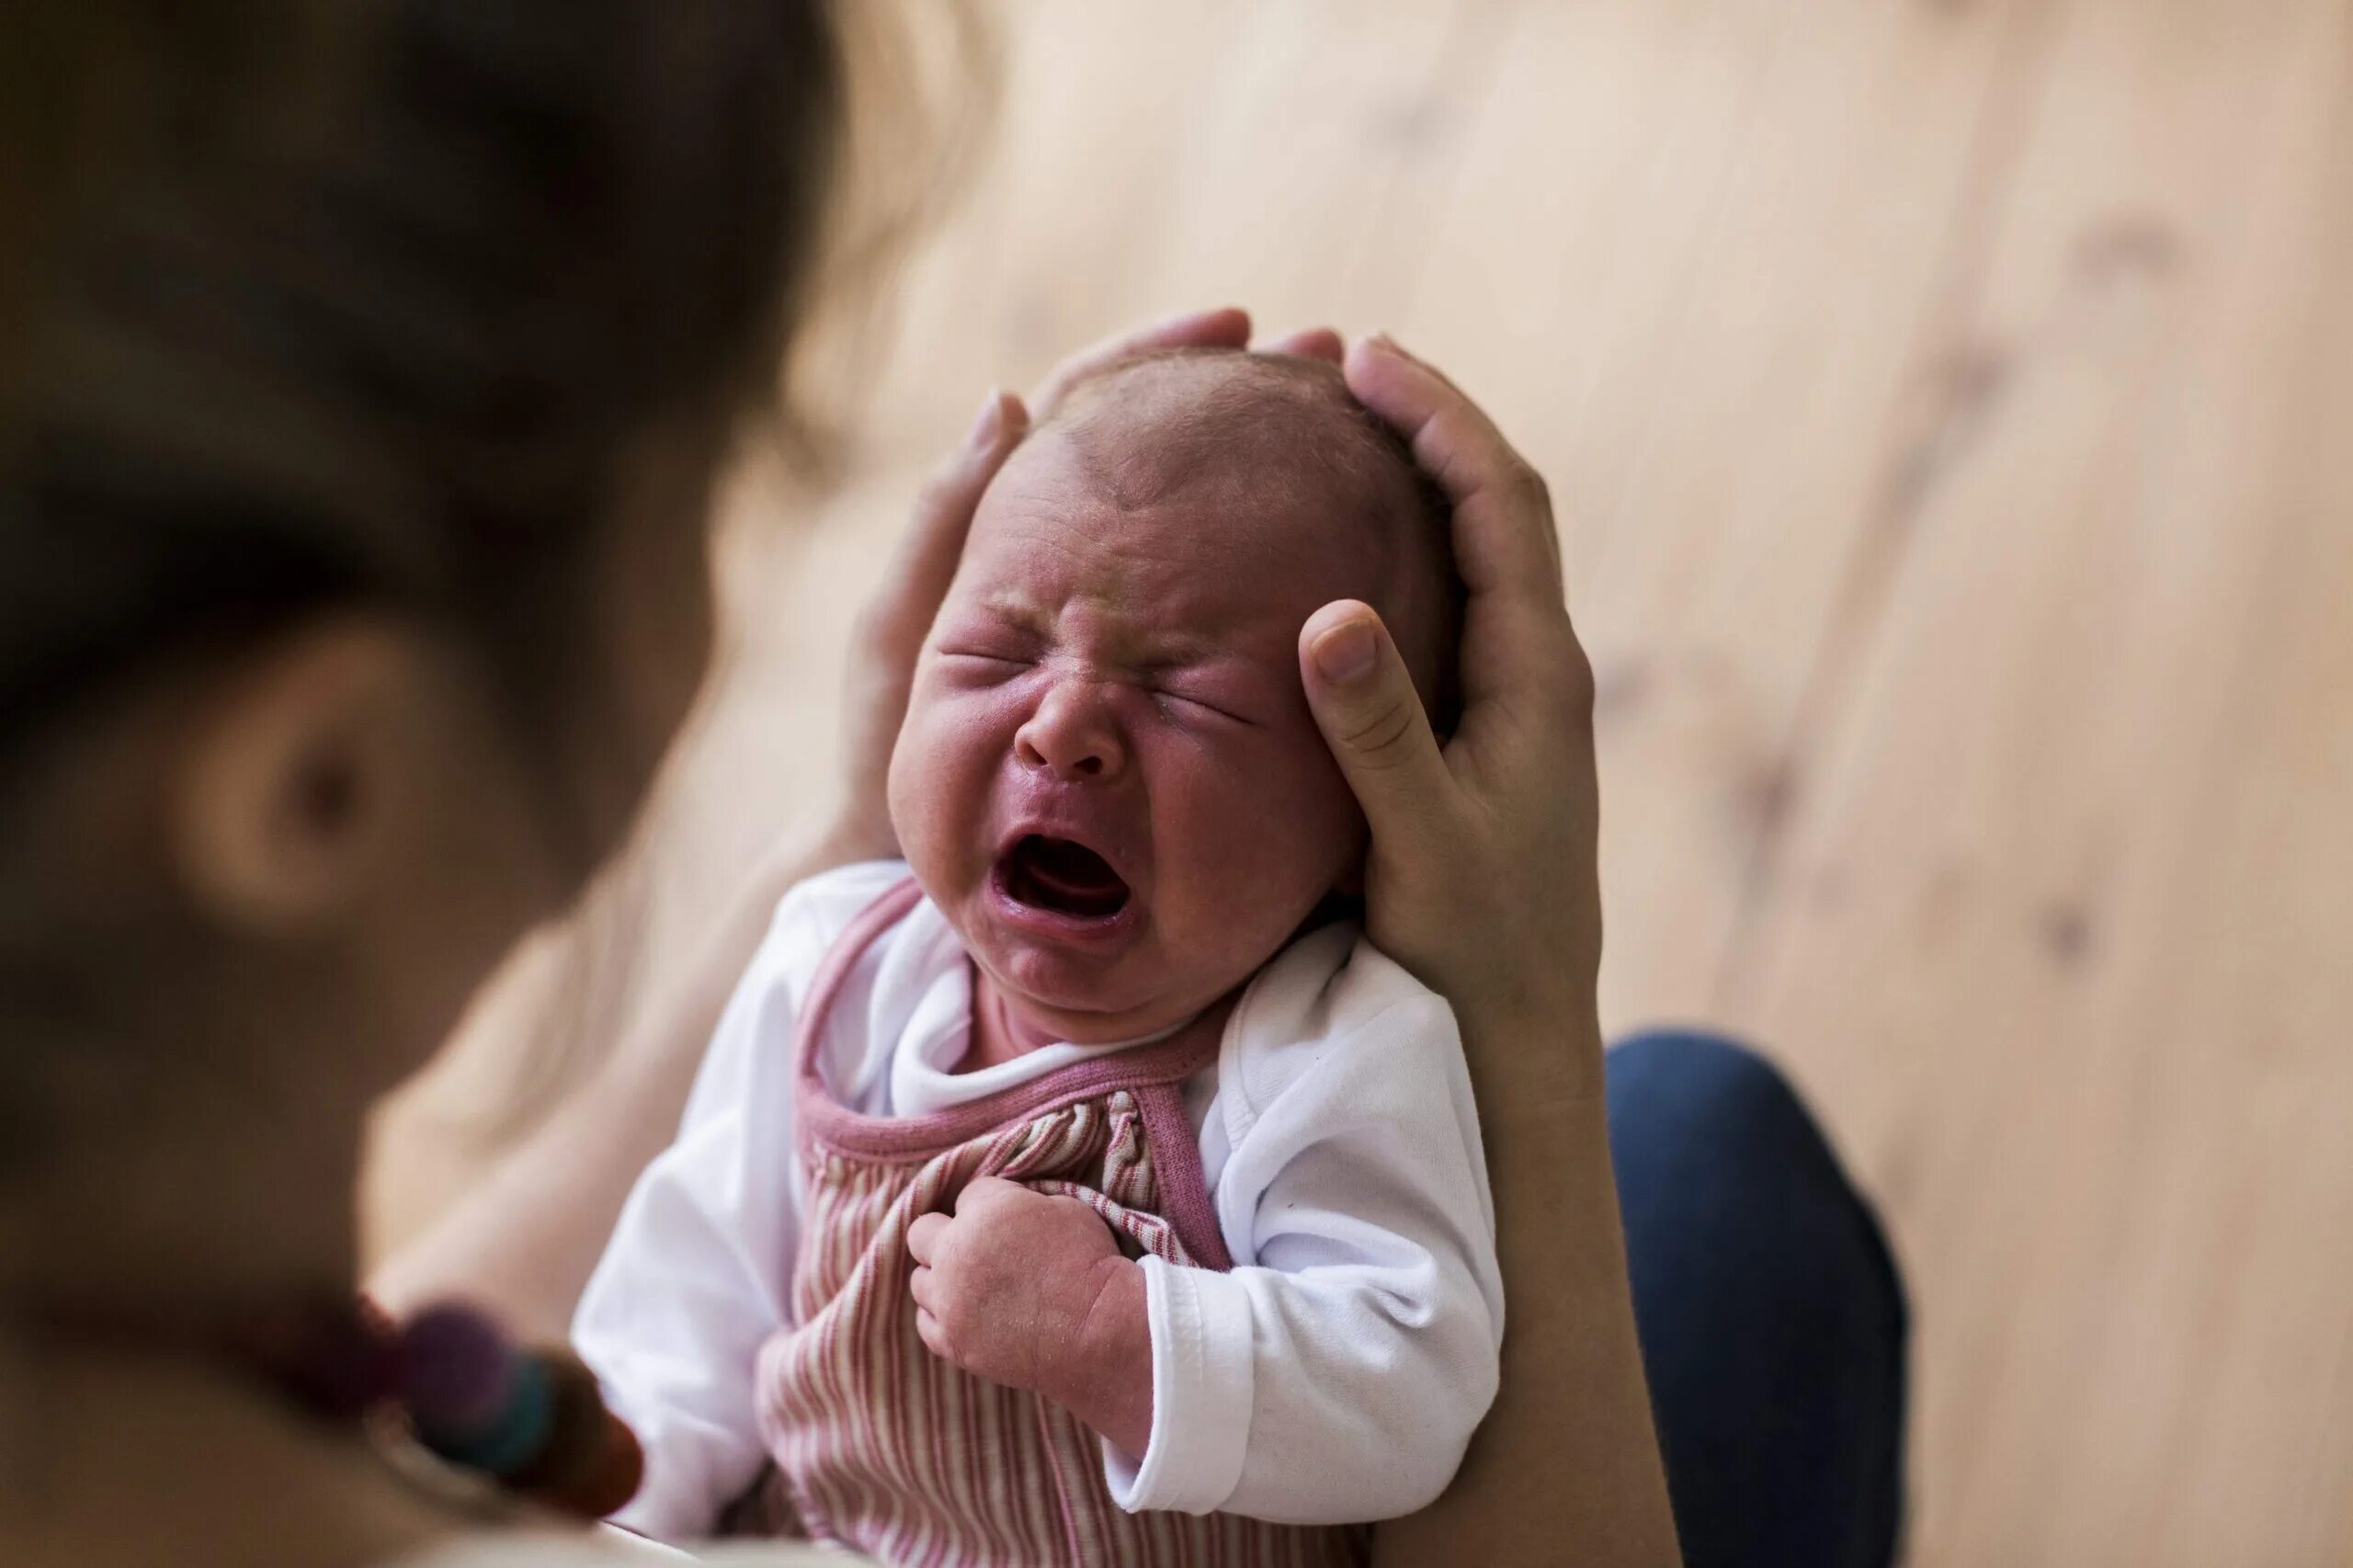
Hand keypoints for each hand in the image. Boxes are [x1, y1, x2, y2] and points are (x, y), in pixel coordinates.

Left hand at [818, 309, 1344, 862]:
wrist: (905, 862)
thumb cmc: (888, 750)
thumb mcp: (902, 631)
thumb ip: (944, 523)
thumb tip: (1010, 400)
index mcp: (1016, 525)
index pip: (1095, 405)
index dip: (1161, 355)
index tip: (1235, 324)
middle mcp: (1081, 558)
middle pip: (1170, 449)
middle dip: (1249, 397)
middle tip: (1330, 360)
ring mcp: (1125, 619)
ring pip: (1206, 524)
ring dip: (1277, 469)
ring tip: (1359, 432)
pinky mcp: (1157, 680)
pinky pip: (1224, 611)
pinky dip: (1276, 569)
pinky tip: (1344, 554)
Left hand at [905, 1177, 1152, 1453]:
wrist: (1100, 1331)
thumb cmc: (1092, 1265)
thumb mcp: (1066, 1208)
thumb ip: (1022, 1202)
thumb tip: (1008, 1208)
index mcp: (986, 1211)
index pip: (968, 1194)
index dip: (991, 1205)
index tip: (1011, 1222)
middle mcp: (955, 1253)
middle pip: (922, 1232)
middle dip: (945, 1234)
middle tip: (977, 1249)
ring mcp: (949, 1302)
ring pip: (920, 1281)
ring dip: (941, 1278)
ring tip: (974, 1287)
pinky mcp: (952, 1342)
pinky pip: (926, 1322)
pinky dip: (942, 1316)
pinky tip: (968, 1315)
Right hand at [1296, 335, 1601, 1092]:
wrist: (1519, 1040)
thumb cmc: (1474, 951)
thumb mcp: (1419, 845)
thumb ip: (1378, 733)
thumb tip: (1333, 613)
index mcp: (1537, 675)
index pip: (1501, 503)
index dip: (1439, 417)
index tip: (1363, 357)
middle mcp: (1538, 673)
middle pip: (1495, 508)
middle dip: (1426, 425)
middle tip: (1339, 366)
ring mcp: (1515, 705)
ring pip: (1474, 557)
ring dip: (1416, 482)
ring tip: (1336, 432)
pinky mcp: (1483, 740)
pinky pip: (1449, 610)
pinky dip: (1401, 554)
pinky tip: (1338, 560)